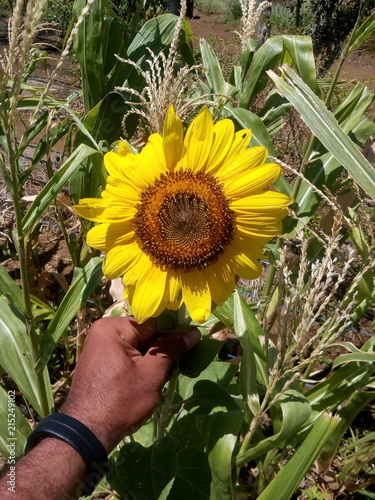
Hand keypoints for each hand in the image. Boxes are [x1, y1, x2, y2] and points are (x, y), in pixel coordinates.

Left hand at [62, 316, 200, 451]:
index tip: (195, 341)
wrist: (86, 434)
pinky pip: (130, 358)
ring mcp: (102, 349)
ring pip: (140, 348)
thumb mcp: (151, 373)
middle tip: (192, 360)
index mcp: (113, 328)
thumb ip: (171, 349)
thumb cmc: (120, 400)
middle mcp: (104, 333)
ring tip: (181, 370)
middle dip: (168, 349)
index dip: (175, 331)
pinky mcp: (103, 364)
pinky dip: (145, 366)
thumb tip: (193, 332)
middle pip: (146, 335)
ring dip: (159, 360)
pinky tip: (162, 376)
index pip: (153, 322)